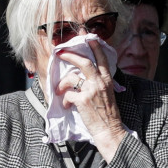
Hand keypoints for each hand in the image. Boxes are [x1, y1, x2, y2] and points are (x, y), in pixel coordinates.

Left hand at [54, 40, 128, 160]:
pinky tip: (67, 106)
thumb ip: (98, 83)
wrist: (109, 130)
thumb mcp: (108, 94)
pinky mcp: (82, 100)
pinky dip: (65, 100)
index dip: (95, 47)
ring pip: (71, 78)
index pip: (101, 58)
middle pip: (83, 62)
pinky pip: (68, 95)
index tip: (88, 38)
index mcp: (107, 80)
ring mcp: (91, 90)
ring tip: (58, 91)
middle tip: (60, 52)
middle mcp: (99, 82)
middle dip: (70, 55)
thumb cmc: (107, 114)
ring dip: (61, 84)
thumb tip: (84, 77)